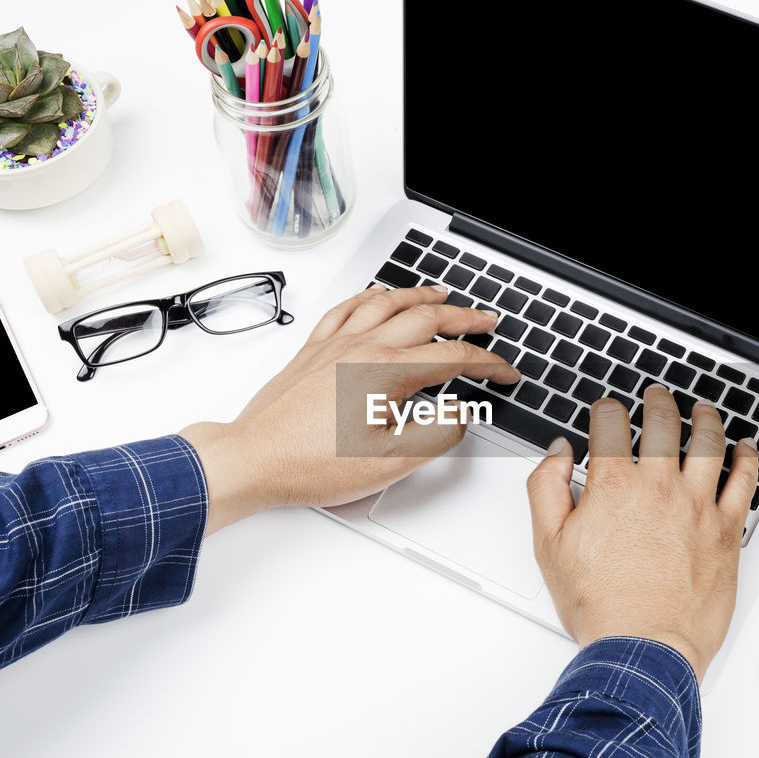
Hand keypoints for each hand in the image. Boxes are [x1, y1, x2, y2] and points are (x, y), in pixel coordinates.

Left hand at [181, 284, 519, 533]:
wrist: (254, 459)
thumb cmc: (311, 463)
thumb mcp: (391, 462)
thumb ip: (436, 433)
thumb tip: (460, 412)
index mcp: (387, 373)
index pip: (454, 358)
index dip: (489, 364)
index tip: (504, 373)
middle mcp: (362, 349)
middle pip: (426, 319)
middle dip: (465, 317)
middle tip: (487, 320)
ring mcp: (335, 345)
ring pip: (387, 303)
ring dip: (420, 296)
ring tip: (441, 294)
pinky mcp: (312, 350)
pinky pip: (346, 308)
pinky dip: (369, 296)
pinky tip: (376, 295)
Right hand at [525, 386, 758, 680]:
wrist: (645, 649)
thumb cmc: (602, 607)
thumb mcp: (550, 546)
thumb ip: (546, 489)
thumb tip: (557, 455)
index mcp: (614, 487)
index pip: (610, 424)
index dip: (605, 410)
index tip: (606, 412)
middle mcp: (659, 488)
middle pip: (663, 423)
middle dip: (657, 402)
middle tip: (656, 397)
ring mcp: (697, 507)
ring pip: (709, 443)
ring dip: (704, 419)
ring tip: (702, 411)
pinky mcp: (726, 530)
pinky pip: (745, 481)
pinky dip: (748, 458)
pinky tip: (746, 448)